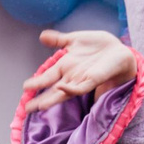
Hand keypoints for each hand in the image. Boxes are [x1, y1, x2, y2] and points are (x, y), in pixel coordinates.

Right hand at [22, 29, 141, 112]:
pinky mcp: (93, 80)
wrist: (119, 49)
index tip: (24, 89)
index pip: (47, 77)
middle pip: (52, 90)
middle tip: (26, 108)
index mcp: (65, 67)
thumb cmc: (97, 46)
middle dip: (40, 99)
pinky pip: (80, 87)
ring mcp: (81, 79)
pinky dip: (71, 89)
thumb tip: (42, 36)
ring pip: (63, 93)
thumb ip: (58, 40)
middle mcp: (71, 76)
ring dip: (51, 99)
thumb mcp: (75, 40)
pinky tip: (61, 88)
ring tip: (39, 106)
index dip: (36, 83)